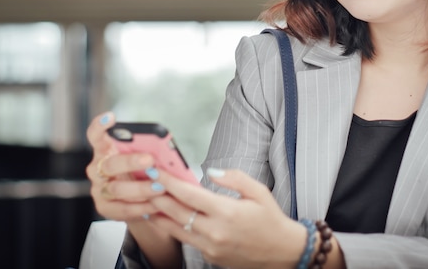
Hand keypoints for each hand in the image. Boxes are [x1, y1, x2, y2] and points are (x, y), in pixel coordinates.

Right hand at [85, 112, 162, 221]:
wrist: (138, 201)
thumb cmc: (142, 172)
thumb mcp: (144, 159)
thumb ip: (148, 152)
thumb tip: (166, 150)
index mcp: (105, 150)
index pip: (95, 135)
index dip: (100, 126)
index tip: (110, 116)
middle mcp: (97, 168)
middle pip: (111, 164)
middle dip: (131, 162)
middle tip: (150, 160)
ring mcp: (98, 189)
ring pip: (117, 189)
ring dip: (140, 188)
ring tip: (160, 187)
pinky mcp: (104, 208)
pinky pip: (122, 208)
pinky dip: (141, 207)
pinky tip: (156, 204)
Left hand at [146, 167, 306, 268]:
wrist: (282, 252)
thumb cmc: (271, 219)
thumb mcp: (259, 191)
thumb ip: (234, 177)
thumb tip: (210, 171)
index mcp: (227, 212)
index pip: (189, 194)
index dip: (169, 181)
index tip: (156, 170)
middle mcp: (215, 232)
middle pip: (176, 212)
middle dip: (157, 195)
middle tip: (144, 181)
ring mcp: (210, 247)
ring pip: (175, 228)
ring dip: (159, 212)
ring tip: (147, 198)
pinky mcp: (209, 256)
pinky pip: (186, 239)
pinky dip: (172, 226)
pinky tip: (165, 216)